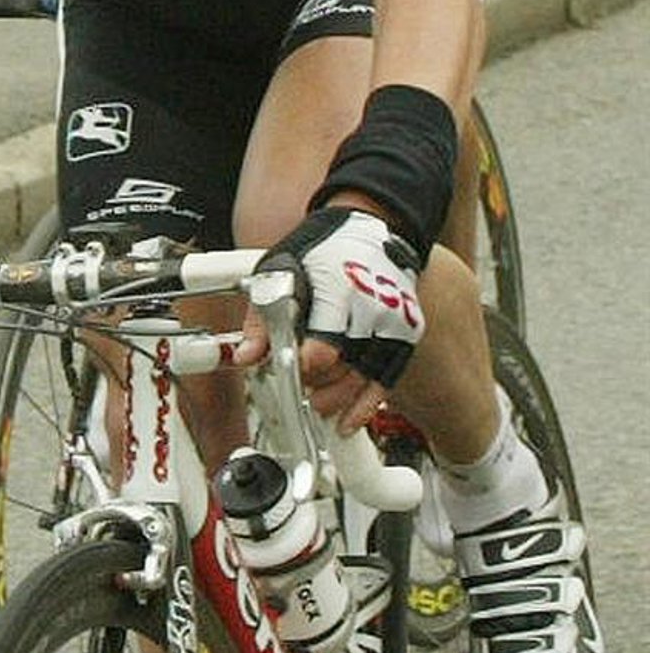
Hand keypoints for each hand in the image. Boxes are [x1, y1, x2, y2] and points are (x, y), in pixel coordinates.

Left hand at [260, 206, 424, 424]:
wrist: (371, 229)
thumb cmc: (320, 251)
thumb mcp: (279, 271)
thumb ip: (261, 318)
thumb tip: (245, 358)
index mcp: (339, 289)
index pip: (322, 348)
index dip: (301, 366)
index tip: (287, 367)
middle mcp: (373, 308)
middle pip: (343, 367)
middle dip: (316, 383)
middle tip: (299, 384)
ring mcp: (394, 323)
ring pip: (365, 378)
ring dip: (338, 399)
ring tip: (317, 406)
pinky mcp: (407, 334)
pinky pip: (388, 378)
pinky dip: (366, 405)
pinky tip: (347, 423)